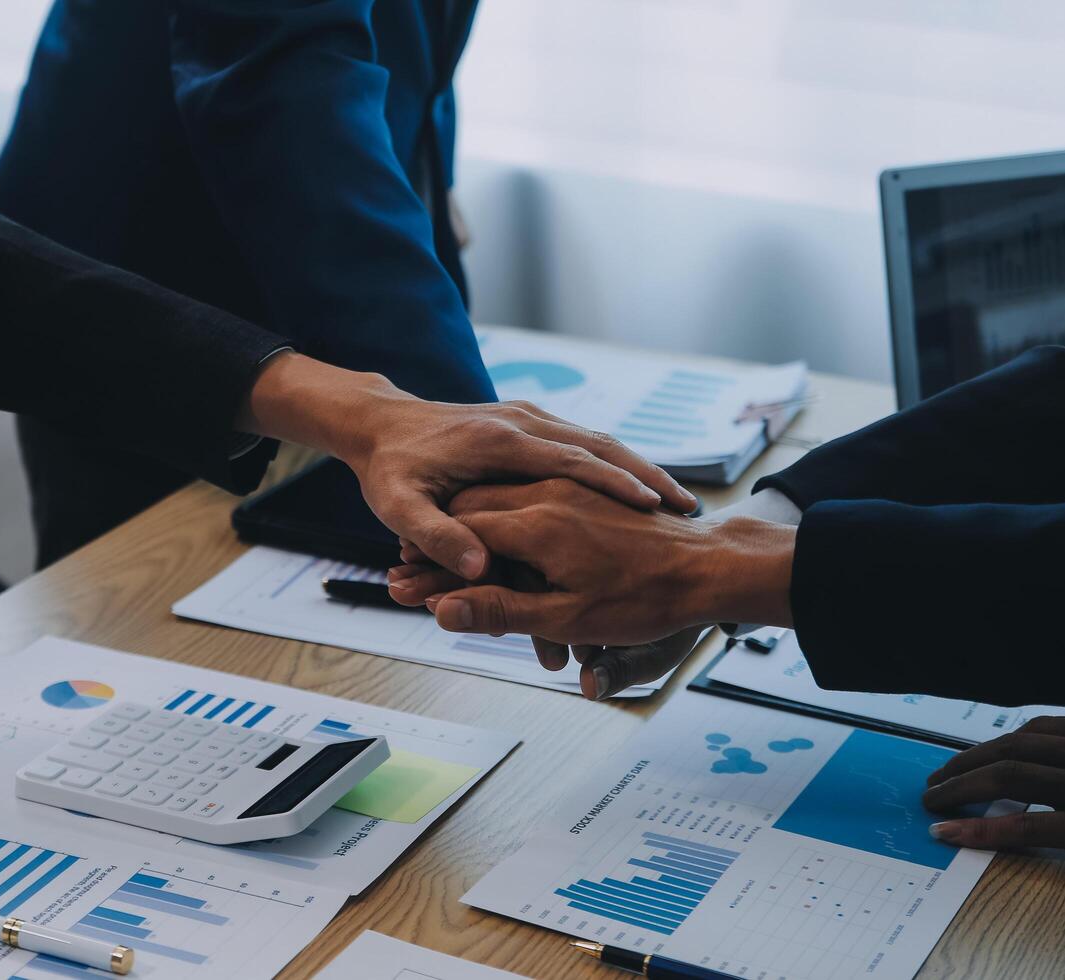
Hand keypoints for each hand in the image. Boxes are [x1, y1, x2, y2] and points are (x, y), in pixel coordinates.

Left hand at [240, 355, 695, 579]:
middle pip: (599, 446)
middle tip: (686, 506)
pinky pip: (584, 444)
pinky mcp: (529, 426)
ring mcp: (528, 420)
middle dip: (644, 475)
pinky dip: (617, 464)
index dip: (613, 483)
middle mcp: (522, 423)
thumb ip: (436, 536)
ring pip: (598, 442)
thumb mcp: (400, 507)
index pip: (570, 460)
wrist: (379, 423)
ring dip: (638, 469)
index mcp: (498, 441)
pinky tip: (641, 490)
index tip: (654, 506)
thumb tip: (476, 569)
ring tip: (678, 501)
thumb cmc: (389, 470)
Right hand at [389, 479, 794, 644]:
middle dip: (440, 549)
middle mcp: (545, 492)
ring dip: (470, 535)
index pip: (459, 534)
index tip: (401, 583)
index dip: (426, 563)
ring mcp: (565, 487)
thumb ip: (500, 611)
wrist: (709, 567)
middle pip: (472, 513)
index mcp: (534, 522)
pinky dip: (506, 525)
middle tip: (407, 578)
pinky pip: (530, 498)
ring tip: (442, 568)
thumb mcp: (566, 618)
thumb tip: (441, 611)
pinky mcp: (583, 493)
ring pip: (499, 503)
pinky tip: (498, 551)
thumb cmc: (643, 599)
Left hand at [923, 715, 1064, 894]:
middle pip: (1009, 749)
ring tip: (932, 801)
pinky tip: (952, 832)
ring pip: (1007, 778)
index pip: (1033, 730)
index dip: (994, 745)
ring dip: (960, 788)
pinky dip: (981, 827)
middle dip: (964, 763)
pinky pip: (1023, 825)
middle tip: (936, 779)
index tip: (972, 758)